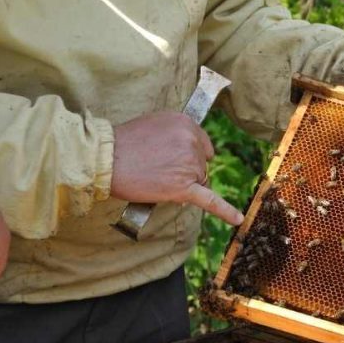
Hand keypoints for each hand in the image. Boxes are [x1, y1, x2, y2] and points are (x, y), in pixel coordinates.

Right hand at [111, 112, 244, 225]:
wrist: (106, 160)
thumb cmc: (124, 143)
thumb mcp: (155, 123)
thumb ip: (176, 134)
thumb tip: (190, 153)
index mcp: (186, 123)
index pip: (201, 145)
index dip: (187, 156)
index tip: (171, 158)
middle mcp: (191, 142)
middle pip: (201, 165)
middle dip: (184, 170)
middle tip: (157, 168)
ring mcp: (189, 165)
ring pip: (199, 181)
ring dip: (183, 184)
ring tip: (157, 178)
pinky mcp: (183, 188)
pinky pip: (210, 201)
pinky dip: (226, 212)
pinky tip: (237, 219)